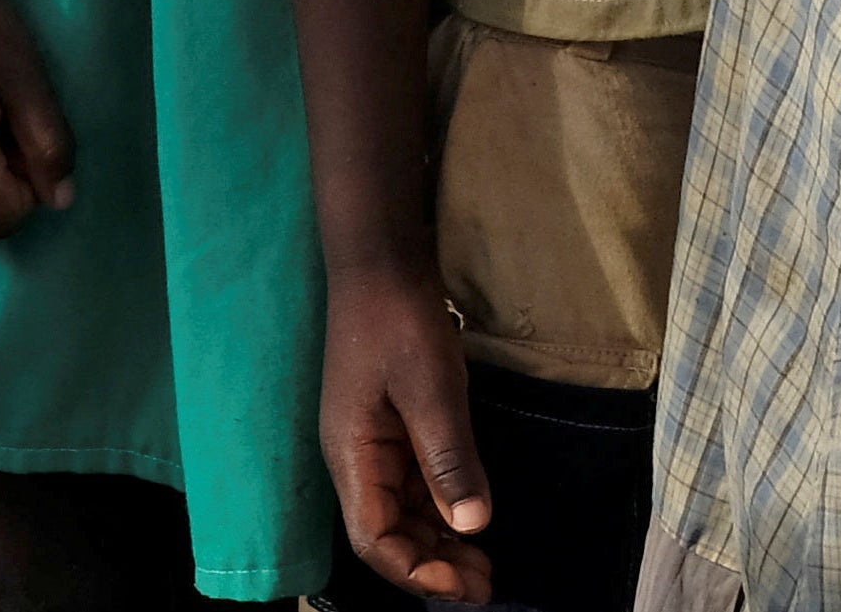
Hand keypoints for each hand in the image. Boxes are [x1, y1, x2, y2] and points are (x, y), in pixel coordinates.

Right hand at [317, 255, 496, 599]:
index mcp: (351, 454)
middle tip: (489, 584)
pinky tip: (472, 520)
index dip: (417, 572)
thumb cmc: (398, 320)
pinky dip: (441, 511)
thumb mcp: (430, 389)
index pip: (374, 539)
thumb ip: (449, 459)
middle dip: (433, 566)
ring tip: (486, 565)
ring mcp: (373, 443)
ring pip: (402, 514)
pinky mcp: (392, 428)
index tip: (467, 583)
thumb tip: (472, 526)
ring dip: (439, 543)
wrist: (380, 260)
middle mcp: (356, 458)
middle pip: (387, 534)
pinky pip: (413, 486)